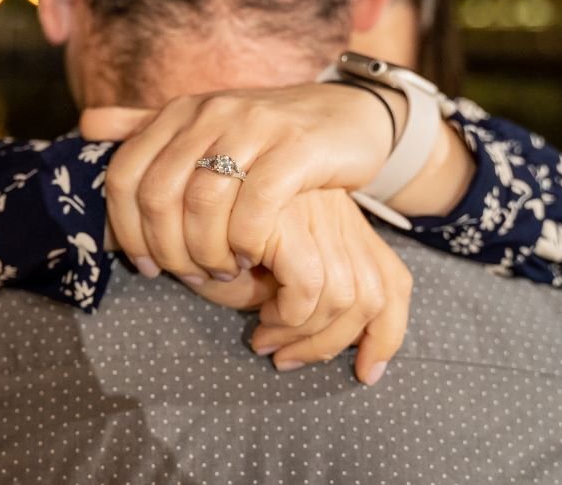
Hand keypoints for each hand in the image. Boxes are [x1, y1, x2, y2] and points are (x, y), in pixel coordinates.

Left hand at [83, 84, 399, 282]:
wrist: (347, 114)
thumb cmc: (267, 134)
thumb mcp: (204, 125)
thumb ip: (146, 125)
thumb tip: (86, 125)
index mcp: (179, 111)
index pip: (125, 174)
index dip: (125, 228)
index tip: (146, 265)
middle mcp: (209, 112)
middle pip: (158, 192)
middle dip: (166, 247)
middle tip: (187, 276)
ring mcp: (254, 126)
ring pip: (203, 201)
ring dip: (205, 250)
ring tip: (220, 271)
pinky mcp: (296, 147)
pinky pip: (256, 204)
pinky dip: (245, 241)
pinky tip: (251, 256)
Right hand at [182, 189, 411, 385]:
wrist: (168, 188)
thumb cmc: (209, 238)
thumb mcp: (257, 274)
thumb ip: (289, 298)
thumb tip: (304, 349)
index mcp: (341, 225)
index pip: (393, 285)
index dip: (386, 337)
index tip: (365, 372)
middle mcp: (336, 215)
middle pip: (374, 296)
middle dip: (330, 345)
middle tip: (283, 358)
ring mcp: (313, 210)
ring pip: (345, 295)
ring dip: (304, 335)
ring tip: (261, 338)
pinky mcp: (283, 214)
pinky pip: (308, 283)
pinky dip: (287, 313)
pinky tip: (255, 313)